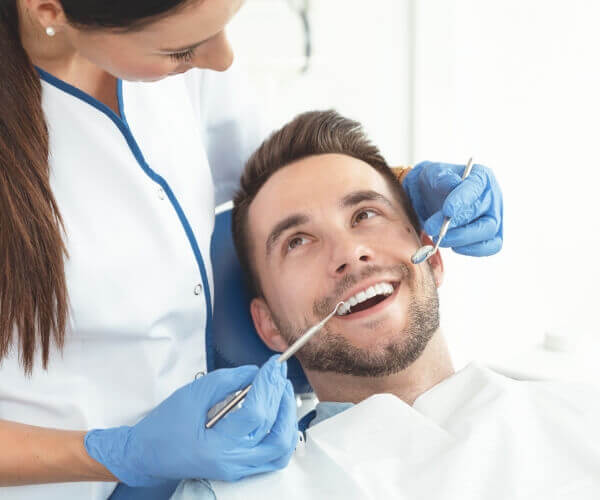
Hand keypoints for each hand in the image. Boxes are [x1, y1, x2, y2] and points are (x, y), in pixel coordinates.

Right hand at [84, 355, 297, 485]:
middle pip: (274, 432)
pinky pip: (273, 455)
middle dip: (281, 398)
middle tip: (279, 373)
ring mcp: (238, 470)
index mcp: (217, 447)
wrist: (147, 454)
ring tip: (281, 391)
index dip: (268, 385)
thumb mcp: (192, 394)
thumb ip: (227, 381)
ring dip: (288, 418)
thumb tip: (255, 372)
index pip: (256, 414)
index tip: (274, 364)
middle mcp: (232, 463)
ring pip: (280, 449)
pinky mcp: (241, 468)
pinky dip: (282, 432)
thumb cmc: (163, 426)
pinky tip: (279, 413)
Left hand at [402, 161, 502, 255]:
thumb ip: (441, 177)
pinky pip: (490, 246)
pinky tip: (454, 247)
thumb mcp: (432, 174)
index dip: (462, 200)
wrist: (430, 197)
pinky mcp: (490, 235)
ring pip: (487, 232)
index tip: (447, 211)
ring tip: (439, 238)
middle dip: (457, 225)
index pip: (475, 188)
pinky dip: (473, 250)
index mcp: (481, 177)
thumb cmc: (435, 183)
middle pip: (482, 211)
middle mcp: (492, 197)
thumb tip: (454, 183)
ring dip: (461, 238)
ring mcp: (493, 217)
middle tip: (433, 229)